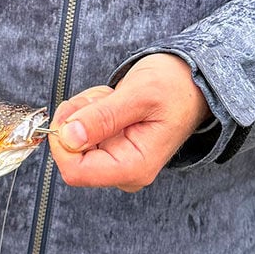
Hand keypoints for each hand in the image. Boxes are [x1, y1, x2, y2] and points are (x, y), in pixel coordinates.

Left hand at [48, 54, 213, 192]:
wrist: (192, 82)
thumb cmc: (174, 87)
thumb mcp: (138, 95)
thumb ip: (102, 117)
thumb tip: (68, 137)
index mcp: (134, 166)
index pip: (76, 171)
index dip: (62, 140)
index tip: (70, 110)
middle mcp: (125, 171)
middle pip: (72, 154)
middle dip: (79, 118)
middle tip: (105, 97)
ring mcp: (117, 160)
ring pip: (75, 139)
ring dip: (86, 109)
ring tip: (114, 97)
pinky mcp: (112, 148)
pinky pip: (83, 131)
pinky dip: (90, 109)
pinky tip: (113, 101)